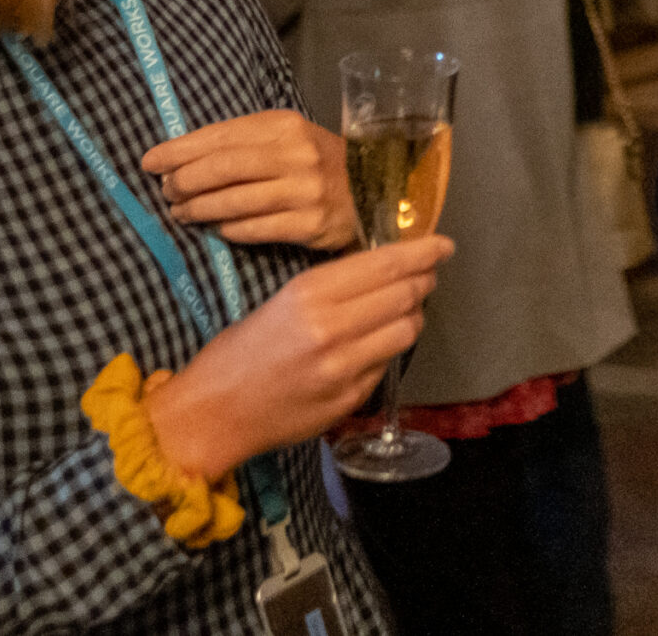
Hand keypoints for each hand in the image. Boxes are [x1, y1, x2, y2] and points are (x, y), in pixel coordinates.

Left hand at [143, 110, 357, 249]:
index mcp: (284, 126)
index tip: (150, 162)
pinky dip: (227, 229)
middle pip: (223, 168)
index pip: (220, 136)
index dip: (179, 150)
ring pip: (234, 201)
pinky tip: (214, 228)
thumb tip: (181, 157)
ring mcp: (304, 191)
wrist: (372, 190)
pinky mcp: (310, 225)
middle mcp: (295, 155)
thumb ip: (242, 142)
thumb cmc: (315, 162)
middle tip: (165, 191)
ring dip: (198, 209)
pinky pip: (254, 229)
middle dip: (184, 181)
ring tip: (180, 212)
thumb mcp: (285, 137)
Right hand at [145, 236, 451, 479]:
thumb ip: (333, 289)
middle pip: (405, 294)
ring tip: (404, 309)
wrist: (215, 412)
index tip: (442, 244)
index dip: (422, 252)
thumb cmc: (242, 351)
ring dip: (413, 315)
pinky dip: (390, 348)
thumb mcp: (282, 301)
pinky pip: (388, 363)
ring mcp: (345, 368)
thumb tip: (383, 271)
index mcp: (309, 294)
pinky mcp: (351, 399)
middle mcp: (332, 328)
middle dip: (424, 280)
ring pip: (407, 329)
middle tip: (428, 273)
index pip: (385, 265)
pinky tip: (377, 343)